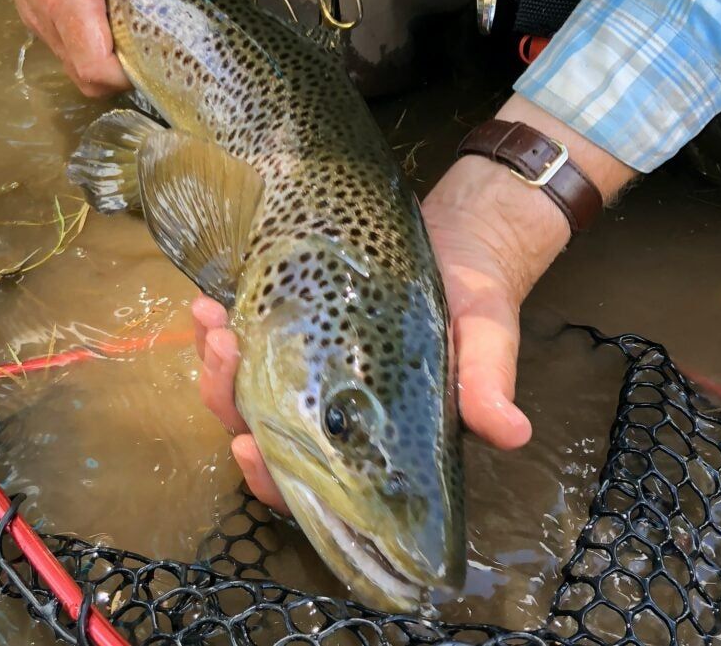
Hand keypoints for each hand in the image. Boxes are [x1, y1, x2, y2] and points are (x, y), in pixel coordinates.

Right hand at [0, 0, 174, 95]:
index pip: (94, 68)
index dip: (125, 77)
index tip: (151, 61)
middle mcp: (43, 14)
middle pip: (82, 77)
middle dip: (117, 76)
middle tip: (147, 49)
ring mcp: (31, 12)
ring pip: (69, 61)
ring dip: (100, 58)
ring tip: (130, 31)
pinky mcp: (27, 4)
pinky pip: (60, 40)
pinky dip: (85, 42)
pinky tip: (105, 13)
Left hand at [193, 97, 634, 511]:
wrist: (463, 239)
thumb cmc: (477, 298)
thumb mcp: (489, 338)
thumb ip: (488, 384)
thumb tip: (512, 433)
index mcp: (372, 435)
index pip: (312, 480)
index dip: (273, 478)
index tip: (248, 446)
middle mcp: (330, 409)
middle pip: (258, 428)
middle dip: (228, 399)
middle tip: (225, 352)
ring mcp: (305, 366)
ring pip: (241, 385)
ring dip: (216, 360)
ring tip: (210, 317)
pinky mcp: (293, 323)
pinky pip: (245, 335)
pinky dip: (221, 325)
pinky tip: (208, 300)